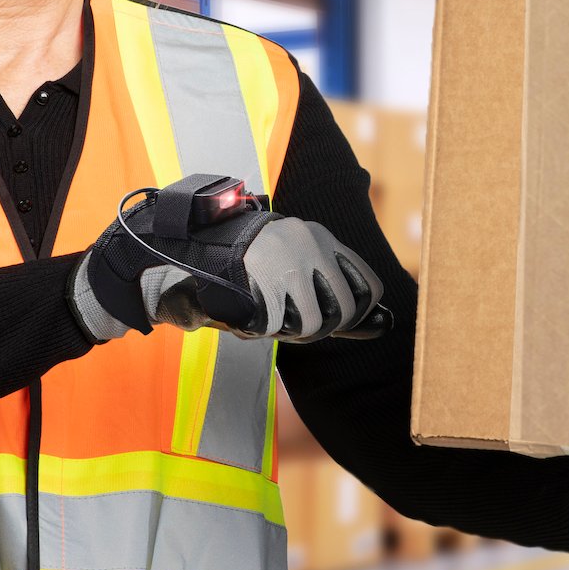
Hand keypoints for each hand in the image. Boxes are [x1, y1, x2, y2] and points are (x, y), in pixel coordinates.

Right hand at [70, 173, 384, 342]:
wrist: (187, 237)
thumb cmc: (242, 258)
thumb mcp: (289, 265)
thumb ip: (330, 291)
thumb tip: (381, 325)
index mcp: (320, 236)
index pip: (369, 286)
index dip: (355, 314)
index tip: (335, 321)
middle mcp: (310, 244)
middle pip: (343, 311)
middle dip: (320, 328)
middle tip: (291, 325)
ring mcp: (287, 262)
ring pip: (313, 323)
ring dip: (291, 333)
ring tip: (267, 322)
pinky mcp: (260, 278)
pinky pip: (276, 323)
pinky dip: (261, 331)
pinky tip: (245, 320)